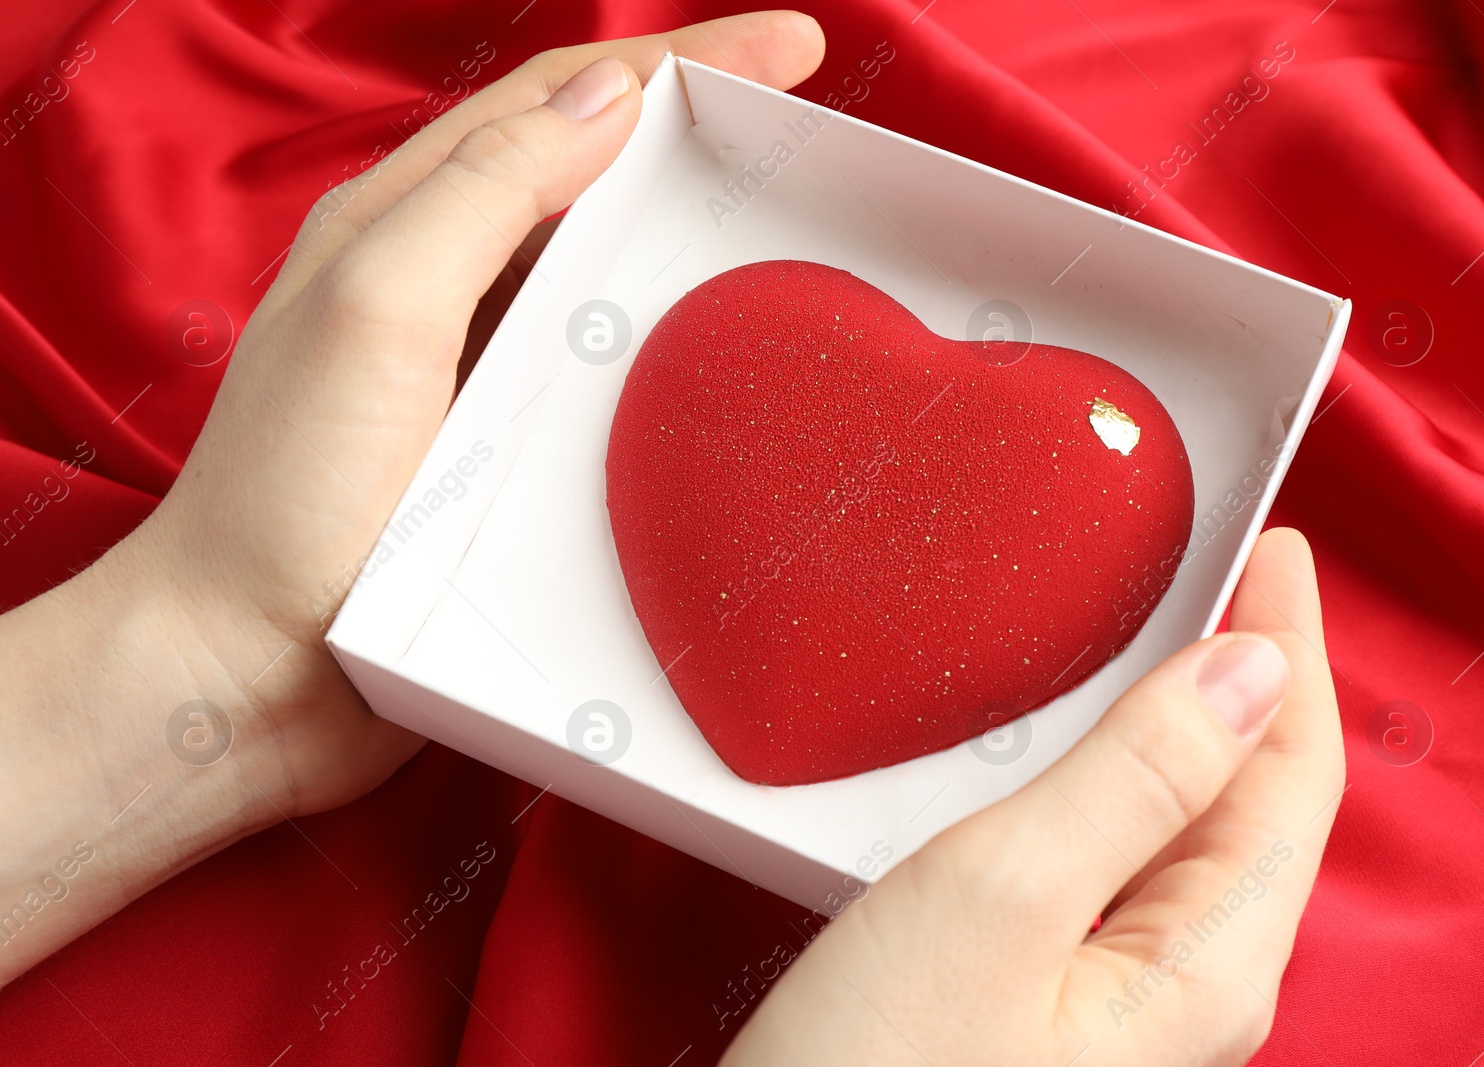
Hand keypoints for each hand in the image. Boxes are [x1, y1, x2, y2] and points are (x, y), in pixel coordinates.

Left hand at [0, 11, 823, 984]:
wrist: (246, 674)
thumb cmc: (287, 495)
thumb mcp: (378, 307)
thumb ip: (485, 192)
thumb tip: (612, 97)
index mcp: (406, 223)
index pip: (560, 104)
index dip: (681, 61)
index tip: (794, 47)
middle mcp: (449, 287)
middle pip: (595, 175)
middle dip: (706, 132)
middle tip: (817, 124)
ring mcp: (485, 376)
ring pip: (610, 275)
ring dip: (697, 235)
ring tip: (799, 223)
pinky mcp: (512, 460)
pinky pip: (612, 377)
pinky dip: (676, 346)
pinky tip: (730, 357)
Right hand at [722, 528, 1343, 1066]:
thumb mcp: (1009, 892)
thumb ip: (1137, 777)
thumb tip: (1252, 671)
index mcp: (1205, 962)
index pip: (1293, 773)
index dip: (1293, 649)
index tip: (1275, 552)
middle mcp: (1182, 989)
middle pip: (1253, 805)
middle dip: (1252, 682)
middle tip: (1227, 577)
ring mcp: (1118, 1003)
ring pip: (1185, 836)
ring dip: (1184, 730)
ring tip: (1166, 643)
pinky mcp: (1050, 1002)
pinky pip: (1121, 870)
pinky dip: (1119, 787)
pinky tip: (1080, 759)